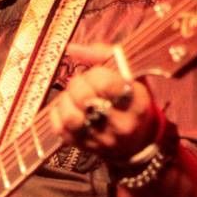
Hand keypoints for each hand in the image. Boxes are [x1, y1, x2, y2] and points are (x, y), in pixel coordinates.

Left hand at [49, 43, 160, 161]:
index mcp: (136, 102)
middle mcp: (120, 124)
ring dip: (66, 101)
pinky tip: (68, 109)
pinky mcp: (84, 147)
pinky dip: (58, 114)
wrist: (137, 141)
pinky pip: (59, 128)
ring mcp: (101, 139)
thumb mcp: (131, 76)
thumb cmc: (131, 101)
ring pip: (70, 117)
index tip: (97, 75)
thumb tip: (71, 48)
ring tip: (73, 98)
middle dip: (77, 85)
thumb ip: (104, 56)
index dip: (94, 74)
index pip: (104, 83)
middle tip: (82, 84)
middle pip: (84, 98)